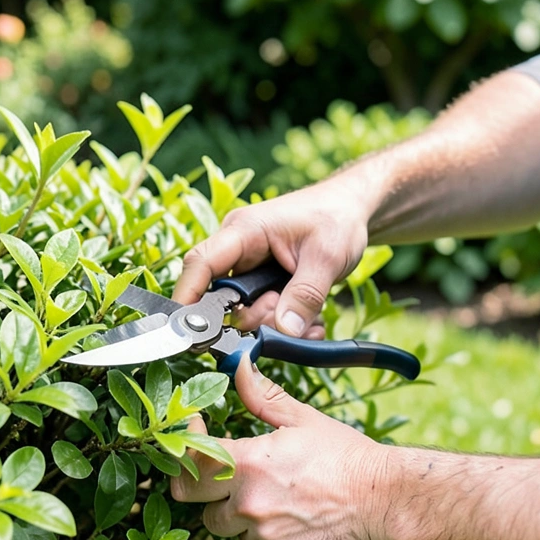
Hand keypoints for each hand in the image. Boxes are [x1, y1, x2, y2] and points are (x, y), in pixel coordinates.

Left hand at [170, 359, 389, 539]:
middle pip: (197, 501)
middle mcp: (248, 502)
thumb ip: (261, 396)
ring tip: (271, 498)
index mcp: (248, 463)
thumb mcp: (301, 418)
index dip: (184, 447)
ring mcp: (262, 534)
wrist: (382, 497)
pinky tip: (287, 520)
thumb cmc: (345, 456)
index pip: (189, 461)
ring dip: (238, 515)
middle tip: (225, 478)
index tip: (196, 436)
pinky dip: (262, 539)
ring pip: (226, 528)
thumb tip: (239, 367)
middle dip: (206, 488)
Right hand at [172, 176, 372, 337]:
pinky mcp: (261, 283)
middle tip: (285, 313)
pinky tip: (309, 322)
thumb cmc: (336, 218)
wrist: (351, 209)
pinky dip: (283, 324)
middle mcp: (238, 250)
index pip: (200, 263)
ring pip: (242, 311)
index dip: (188, 296)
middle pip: (220, 297)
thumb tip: (285, 330)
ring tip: (307, 316)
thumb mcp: (328, 256)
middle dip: (251, 317)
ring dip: (272, 323)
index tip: (189, 330)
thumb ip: (305, 294)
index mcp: (245, 231)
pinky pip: (260, 313)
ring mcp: (248, 268)